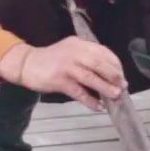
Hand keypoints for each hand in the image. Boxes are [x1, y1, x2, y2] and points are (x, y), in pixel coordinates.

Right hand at [0, 39, 124, 111]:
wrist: (27, 64)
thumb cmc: (52, 60)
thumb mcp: (71, 51)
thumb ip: (87, 58)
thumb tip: (109, 75)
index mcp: (80, 44)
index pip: (103, 52)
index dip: (115, 65)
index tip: (121, 75)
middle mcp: (75, 52)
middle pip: (99, 64)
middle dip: (114, 76)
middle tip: (123, 86)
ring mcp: (67, 66)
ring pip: (91, 78)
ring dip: (105, 88)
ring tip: (115, 96)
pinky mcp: (59, 80)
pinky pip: (79, 92)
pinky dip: (90, 100)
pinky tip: (97, 106)